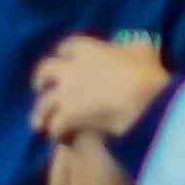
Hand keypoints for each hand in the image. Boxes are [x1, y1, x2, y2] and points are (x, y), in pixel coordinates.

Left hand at [29, 34, 169, 143]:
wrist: (140, 98)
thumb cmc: (145, 71)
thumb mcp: (143, 50)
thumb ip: (133, 47)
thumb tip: (133, 48)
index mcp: (88, 49)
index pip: (67, 46)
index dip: (63, 53)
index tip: (63, 58)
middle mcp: (70, 68)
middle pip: (44, 70)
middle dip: (40, 80)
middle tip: (40, 88)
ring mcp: (66, 93)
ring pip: (42, 103)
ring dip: (40, 114)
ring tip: (39, 124)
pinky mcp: (67, 117)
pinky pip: (54, 127)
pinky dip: (56, 133)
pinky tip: (61, 138)